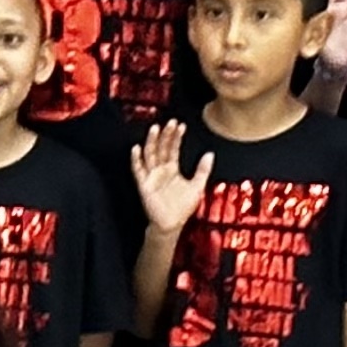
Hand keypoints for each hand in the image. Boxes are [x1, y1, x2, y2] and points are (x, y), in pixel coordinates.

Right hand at [134, 121, 214, 236]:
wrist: (171, 224)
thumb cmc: (183, 207)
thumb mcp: (197, 186)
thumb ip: (203, 170)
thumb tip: (210, 154)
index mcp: (172, 169)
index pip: (173, 148)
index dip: (176, 137)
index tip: (181, 125)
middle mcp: (161, 170)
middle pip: (161, 147)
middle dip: (165, 135)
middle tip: (170, 122)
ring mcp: (151, 176)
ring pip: (150, 154)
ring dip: (151, 141)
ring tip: (155, 129)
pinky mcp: (144, 185)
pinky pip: (138, 170)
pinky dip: (136, 160)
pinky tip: (136, 148)